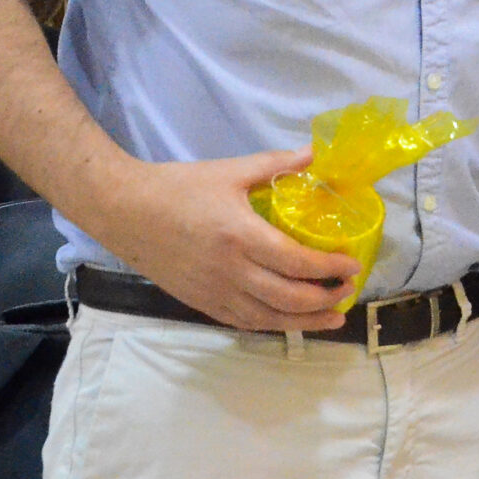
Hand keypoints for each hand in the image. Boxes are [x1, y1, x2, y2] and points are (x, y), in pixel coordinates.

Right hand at [92, 149, 359, 332]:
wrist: (124, 211)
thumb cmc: (178, 187)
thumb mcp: (230, 171)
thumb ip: (276, 164)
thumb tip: (315, 154)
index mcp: (240, 236)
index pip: (296, 261)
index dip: (329, 268)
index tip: (353, 266)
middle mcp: (229, 270)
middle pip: (287, 297)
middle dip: (324, 299)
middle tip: (348, 292)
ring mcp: (213, 291)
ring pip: (267, 318)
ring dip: (304, 321)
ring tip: (332, 318)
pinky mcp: (199, 303)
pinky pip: (242, 322)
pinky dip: (271, 325)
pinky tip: (290, 321)